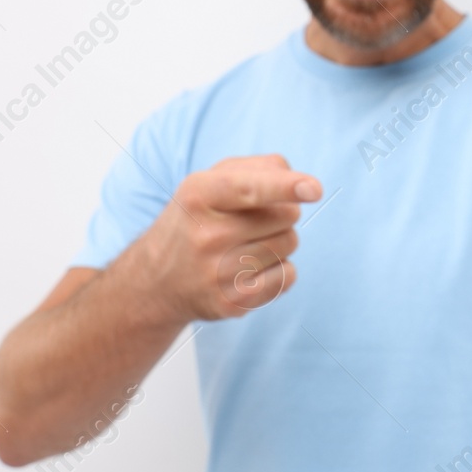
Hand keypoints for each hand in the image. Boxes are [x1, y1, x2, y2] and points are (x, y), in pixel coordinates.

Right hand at [140, 154, 322, 321]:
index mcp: (199, 194)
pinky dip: (281, 269)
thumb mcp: (210, 181)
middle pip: (286, 215)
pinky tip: (252, 269)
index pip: (250, 188)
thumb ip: (256, 169)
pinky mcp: (232, 302)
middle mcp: (206, 234)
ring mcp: (217, 272)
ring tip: (248, 244)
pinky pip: (288, 276)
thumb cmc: (197, 219)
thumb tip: (301, 183)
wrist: (157, 280)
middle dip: (282, 212)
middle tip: (252, 220)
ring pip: (290, 243)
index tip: (314, 189)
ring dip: (281, 239)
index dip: (286, 186)